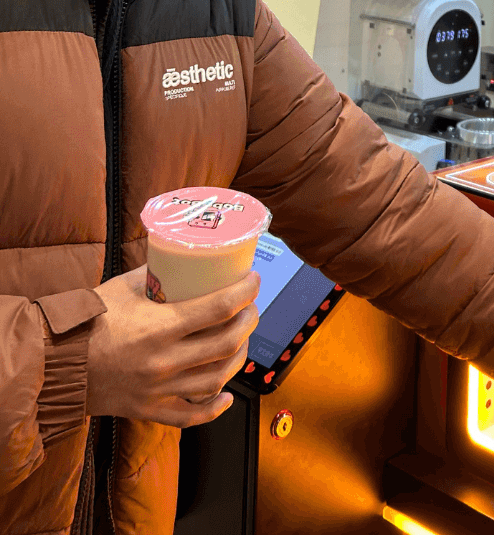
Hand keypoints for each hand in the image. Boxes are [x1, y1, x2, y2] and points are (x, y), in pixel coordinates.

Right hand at [85, 264, 259, 427]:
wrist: (58, 364)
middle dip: (248, 321)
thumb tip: (183, 258)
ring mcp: (159, 389)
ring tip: (242, 339)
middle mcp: (164, 361)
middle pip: (226, 343)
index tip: (254, 280)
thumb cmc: (91, 321)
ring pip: (217, 378)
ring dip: (239, 356)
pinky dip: (215, 407)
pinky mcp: (150, 410)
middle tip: (251, 306)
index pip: (218, 308)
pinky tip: (227, 395)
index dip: (245, 292)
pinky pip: (192, 415)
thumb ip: (156, 273)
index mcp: (159, 327)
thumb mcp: (124, 287)